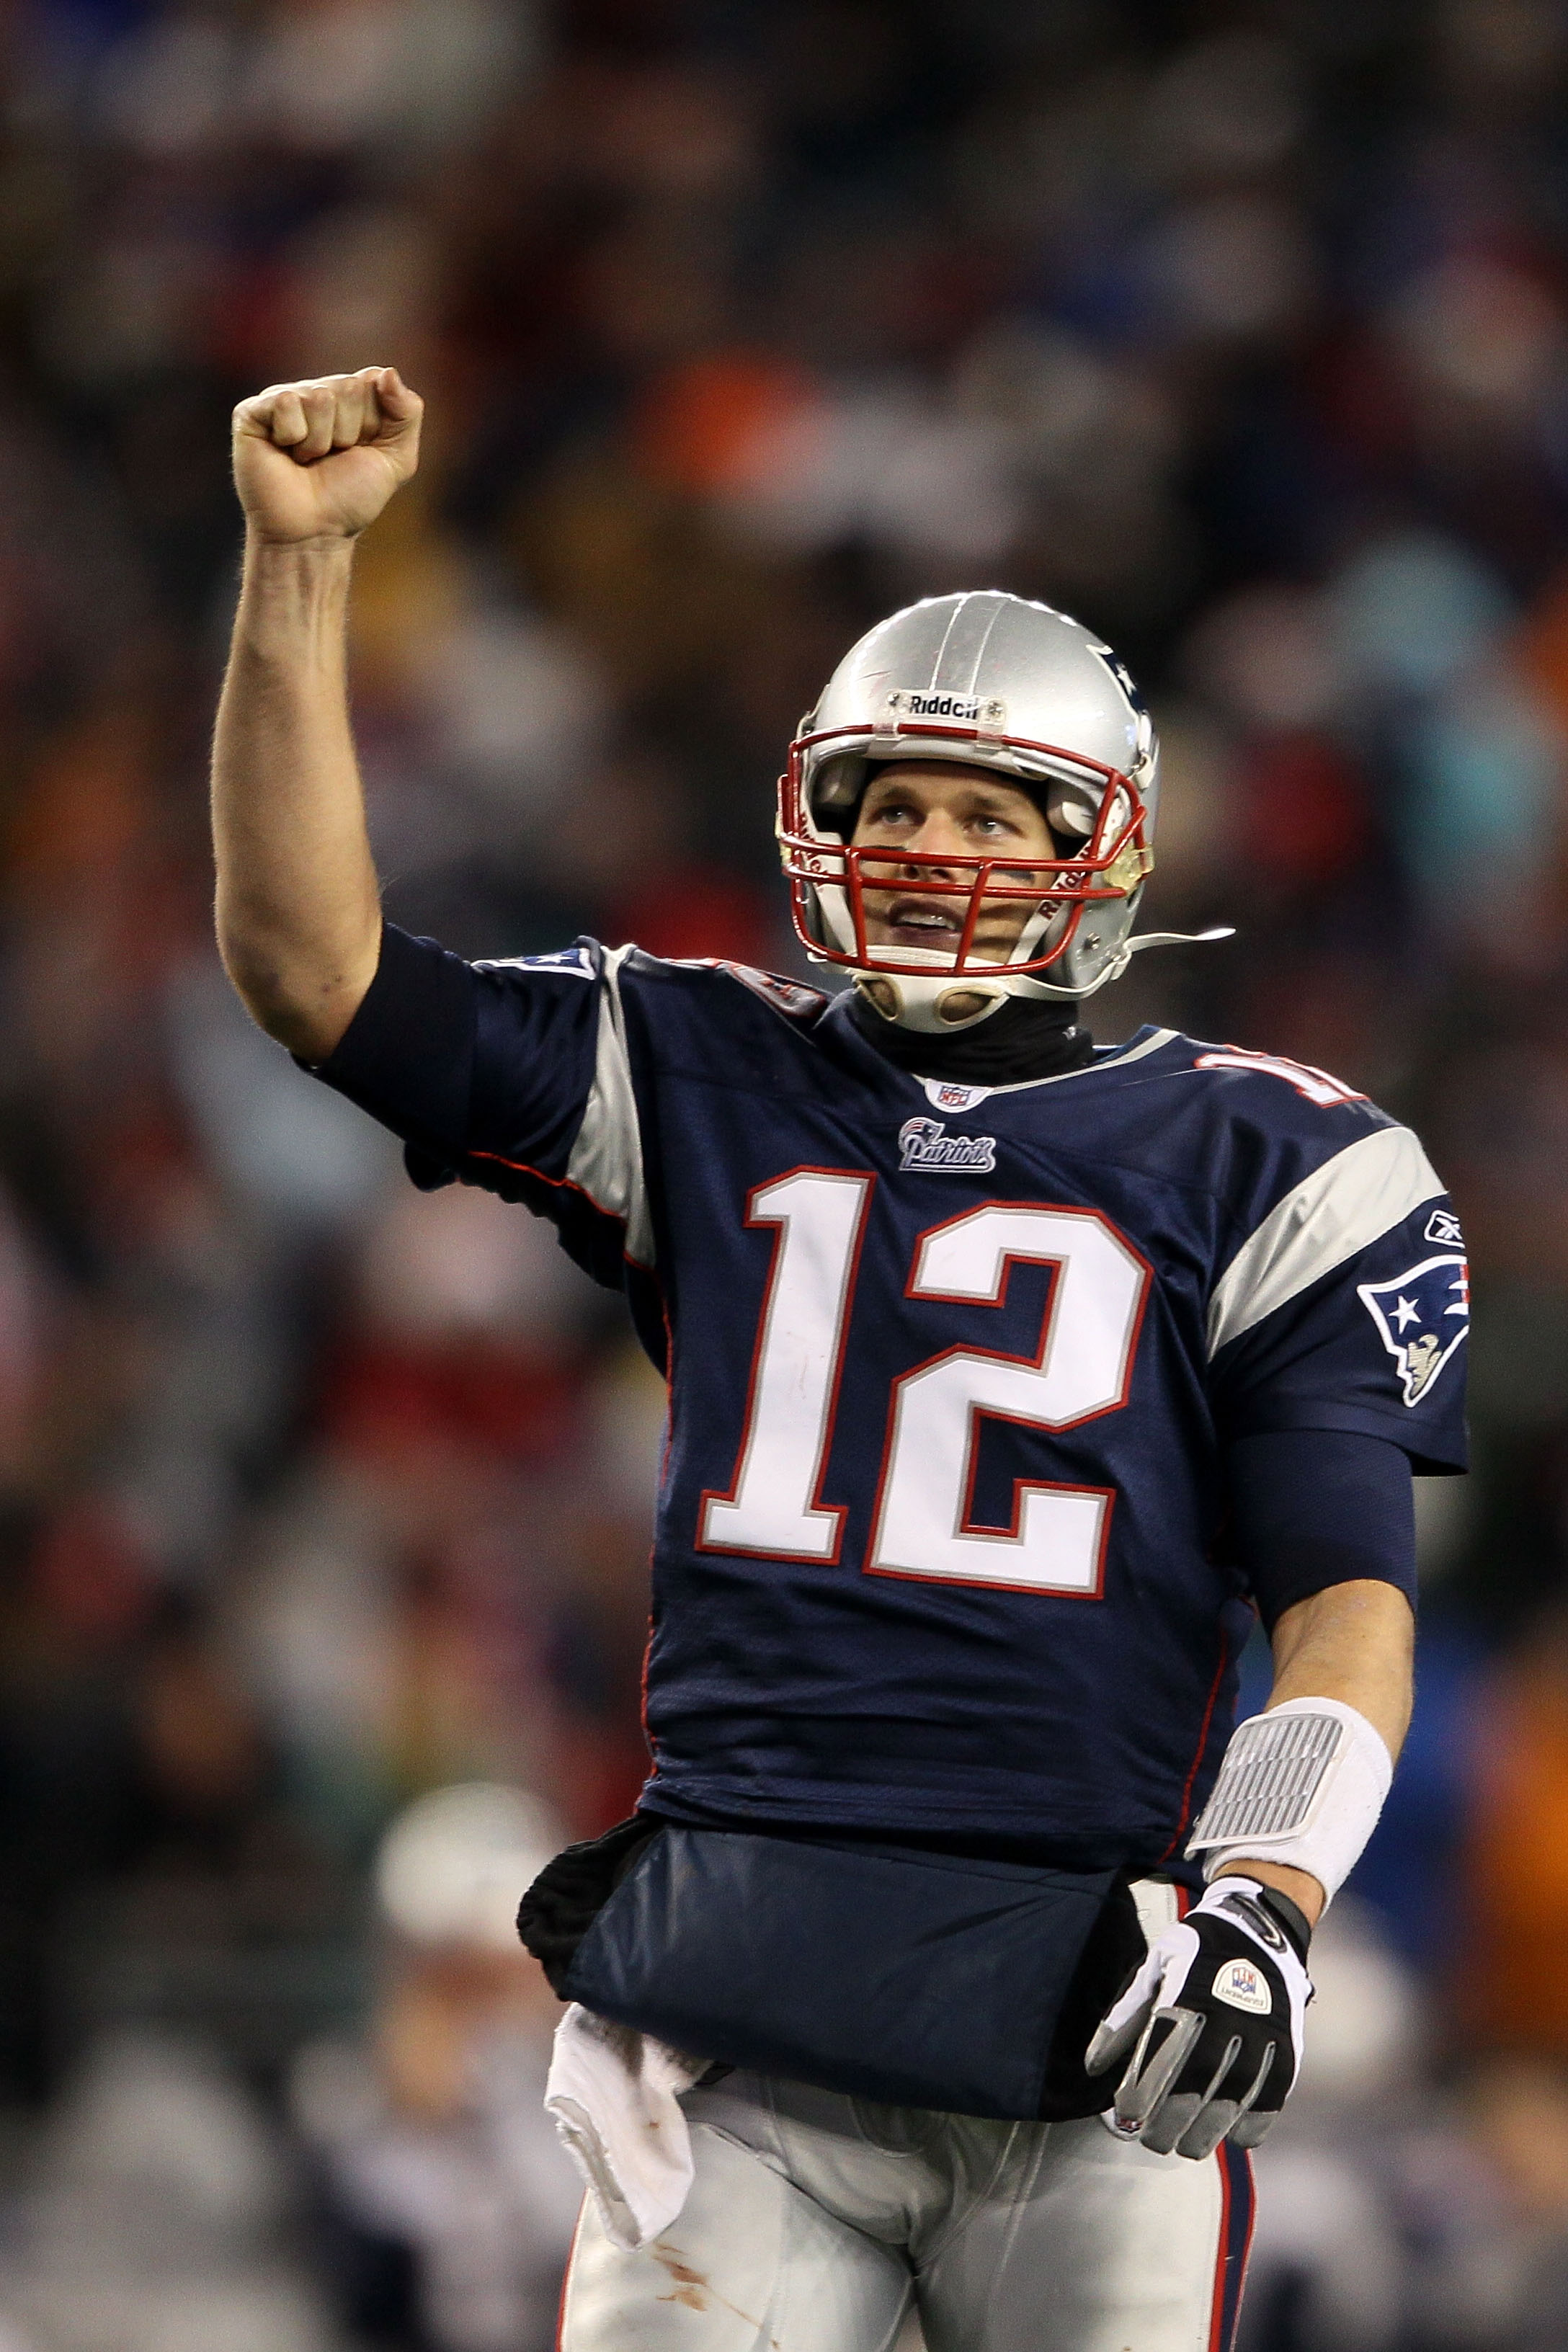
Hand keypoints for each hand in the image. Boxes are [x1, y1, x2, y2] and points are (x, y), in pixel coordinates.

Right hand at [231, 367, 423, 544]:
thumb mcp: (397, 459)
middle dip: (347, 433)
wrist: (314, 533)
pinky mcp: (253, 411)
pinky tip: (284, 453)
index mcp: (348, 398)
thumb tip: (387, 371)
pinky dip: (293, 437)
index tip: (361, 450)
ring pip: (319, 396)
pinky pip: (287, 403)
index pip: (371, 379)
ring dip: (320, 441)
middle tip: (330, 459)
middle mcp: (315, 392)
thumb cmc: (351, 499)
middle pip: (347, 387)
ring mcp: (283, 399)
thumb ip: (407, 413)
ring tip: (306, 460)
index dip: (373, 422)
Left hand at [1085, 1877, 1310, 2159]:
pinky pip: (1273, 2095)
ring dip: (1209, 2130)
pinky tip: (1234, 2136)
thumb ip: (1125, 2015)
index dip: (1143, 2090)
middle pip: (1197, 2081)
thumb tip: (1094, 2066)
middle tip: (1154, 2141)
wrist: (1259, 1928)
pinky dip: (1254, 2122)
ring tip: (1187, 2147)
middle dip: (1172, 2120)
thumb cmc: (1196, 1952)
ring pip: (1234, 2095)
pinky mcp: (1287, 2046)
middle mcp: (1226, 2013)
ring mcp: (1262, 2031)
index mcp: (1187, 1991)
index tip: (1126, 2115)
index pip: (1162, 2052)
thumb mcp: (1155, 1967)